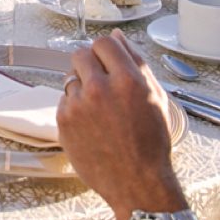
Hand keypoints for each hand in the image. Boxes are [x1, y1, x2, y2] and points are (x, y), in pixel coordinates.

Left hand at [55, 33, 182, 219]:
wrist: (137, 182)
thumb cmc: (150, 141)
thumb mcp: (155, 97)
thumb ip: (136, 61)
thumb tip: (117, 37)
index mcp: (128, 80)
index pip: (104, 42)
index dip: (107, 51)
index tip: (109, 63)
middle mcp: (100, 88)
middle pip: (81, 54)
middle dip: (91, 64)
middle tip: (102, 83)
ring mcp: (79, 105)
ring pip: (71, 76)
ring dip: (82, 86)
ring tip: (100, 110)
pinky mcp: (64, 120)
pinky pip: (65, 99)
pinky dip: (75, 106)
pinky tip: (91, 124)